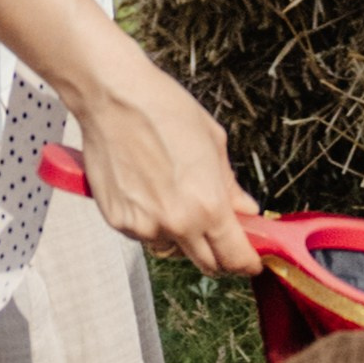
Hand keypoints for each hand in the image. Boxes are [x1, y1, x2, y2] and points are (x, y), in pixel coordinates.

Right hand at [75, 65, 260, 277]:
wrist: (113, 98)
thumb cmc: (162, 110)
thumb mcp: (213, 143)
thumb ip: (230, 185)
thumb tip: (244, 208)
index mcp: (208, 205)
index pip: (235, 257)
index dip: (247, 262)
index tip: (250, 259)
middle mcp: (176, 223)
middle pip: (207, 264)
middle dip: (218, 255)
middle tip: (220, 236)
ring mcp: (143, 226)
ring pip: (172, 249)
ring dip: (182, 238)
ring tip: (175, 200)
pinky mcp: (117, 221)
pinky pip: (143, 235)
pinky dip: (150, 223)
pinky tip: (148, 193)